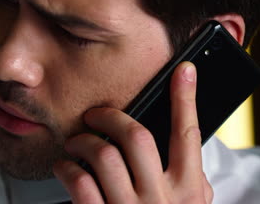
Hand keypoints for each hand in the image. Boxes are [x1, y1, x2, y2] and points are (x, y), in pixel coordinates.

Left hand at [53, 62, 212, 203]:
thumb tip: (189, 151)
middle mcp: (161, 200)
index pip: (188, 133)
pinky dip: (67, 169)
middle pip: (136, 137)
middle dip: (112, 117)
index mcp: (188, 192)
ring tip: (77, 142)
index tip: (184, 69)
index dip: (187, 97)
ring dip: (84, 141)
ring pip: (103, 155)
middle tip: (98, 115)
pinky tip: (65, 168)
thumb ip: (193, 184)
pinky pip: (79, 185)